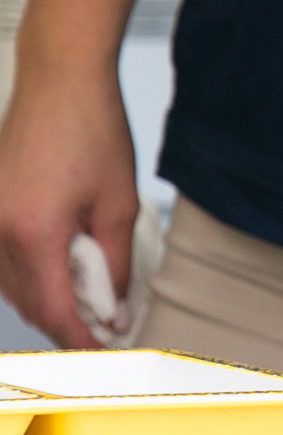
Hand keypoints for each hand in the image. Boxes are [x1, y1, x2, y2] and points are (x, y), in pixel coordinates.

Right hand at [0, 57, 138, 347]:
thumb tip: (115, 308)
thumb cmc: (92, 131)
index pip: (53, 310)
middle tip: (107, 324)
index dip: (80, 340)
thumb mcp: (119, 205)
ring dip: (47, 298)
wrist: (61, 82)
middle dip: (67, 321)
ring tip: (91, 292)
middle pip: (28, 303)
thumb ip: (114, 266)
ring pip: (11, 286)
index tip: (103, 352)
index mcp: (33, 233)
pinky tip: (61, 266)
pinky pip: (2, 261)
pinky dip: (29, 274)